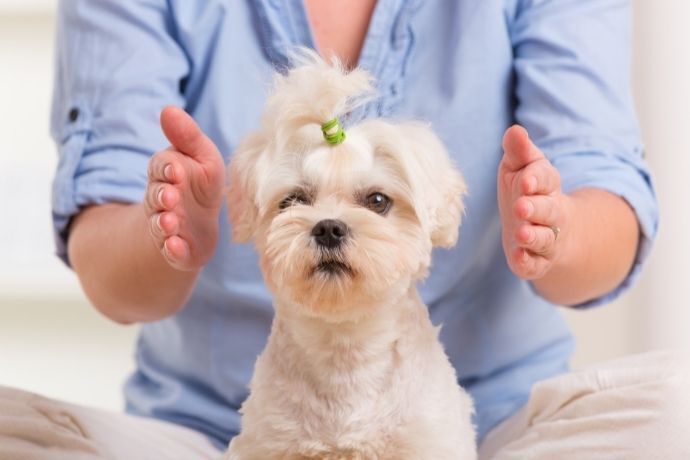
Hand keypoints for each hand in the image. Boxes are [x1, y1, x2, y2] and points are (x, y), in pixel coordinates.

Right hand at [144, 106, 224, 270]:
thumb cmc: (201, 185)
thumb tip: (168, 109)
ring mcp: (167, 226)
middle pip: (156, 197)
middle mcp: (161, 200)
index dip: (167, 168)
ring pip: (160, 224)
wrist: (198, 226)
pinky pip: (171, 251)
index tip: (175, 169)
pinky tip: (175, 247)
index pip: (161, 167)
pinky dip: (172, 250)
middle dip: (162, 196)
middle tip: (170, 196)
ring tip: (170, 222)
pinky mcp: (176, 250)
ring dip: (164, 223)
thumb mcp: (202, 157)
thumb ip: (187, 136)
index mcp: (167, 174)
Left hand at [498, 125, 570, 279]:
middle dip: (536, 209)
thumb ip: (519, 151)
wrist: (544, 228)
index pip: (545, 179)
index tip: (525, 179)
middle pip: (549, 210)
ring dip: (534, 237)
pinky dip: (528, 262)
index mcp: (547, 186)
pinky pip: (535, 265)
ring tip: (521, 234)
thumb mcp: (520, 167)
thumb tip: (514, 130)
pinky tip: (518, 258)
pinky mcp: (536, 261)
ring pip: (544, 239)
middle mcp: (551, 213)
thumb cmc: (526, 191)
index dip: (536, 179)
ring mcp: (546, 239)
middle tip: (521, 207)